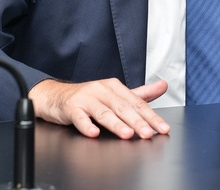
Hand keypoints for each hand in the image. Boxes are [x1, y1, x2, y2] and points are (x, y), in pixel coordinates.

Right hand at [29, 77, 170, 138]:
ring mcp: (86, 98)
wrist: (56, 95)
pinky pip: (79, 117)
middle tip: (148, 133)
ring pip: (103, 112)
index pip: (137, 102)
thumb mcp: (115, 93)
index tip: (162, 128)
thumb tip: (163, 86)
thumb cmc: (88, 97)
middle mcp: (102, 90)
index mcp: (115, 87)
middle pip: (123, 107)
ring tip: (127, 134)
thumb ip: (140, 93)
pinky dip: (87, 125)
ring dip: (116, 124)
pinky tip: (94, 133)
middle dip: (137, 121)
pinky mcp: (71, 107)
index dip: (151, 116)